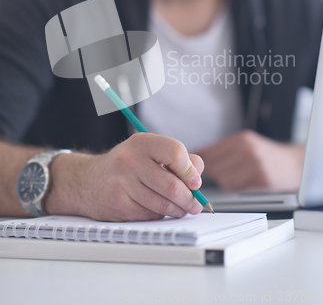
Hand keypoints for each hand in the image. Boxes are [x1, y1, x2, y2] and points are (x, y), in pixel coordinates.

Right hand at [44, 133, 203, 221]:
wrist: (88, 181)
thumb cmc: (128, 166)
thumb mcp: (150, 152)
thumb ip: (178, 159)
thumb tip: (198, 178)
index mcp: (142, 142)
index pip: (176, 152)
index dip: (190, 171)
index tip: (195, 182)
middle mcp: (129, 160)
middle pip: (172, 185)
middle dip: (189, 199)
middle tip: (195, 205)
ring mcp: (121, 184)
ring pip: (163, 205)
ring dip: (177, 210)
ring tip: (180, 208)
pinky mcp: (118, 205)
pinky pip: (150, 215)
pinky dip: (159, 215)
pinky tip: (155, 208)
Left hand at [195, 130, 304, 191]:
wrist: (293, 164)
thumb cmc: (267, 155)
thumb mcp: (245, 143)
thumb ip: (222, 148)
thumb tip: (196, 153)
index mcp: (241, 138)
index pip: (210, 153)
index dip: (204, 164)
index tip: (202, 169)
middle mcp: (247, 149)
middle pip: (214, 167)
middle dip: (215, 173)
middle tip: (224, 173)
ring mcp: (255, 164)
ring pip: (223, 179)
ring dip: (225, 181)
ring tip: (237, 177)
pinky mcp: (261, 179)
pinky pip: (235, 187)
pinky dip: (235, 187)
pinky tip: (245, 182)